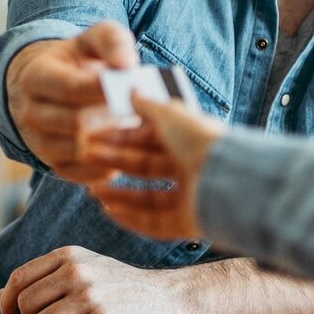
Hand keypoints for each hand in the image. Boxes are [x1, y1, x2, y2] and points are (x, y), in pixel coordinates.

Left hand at [0, 246, 189, 313]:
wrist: (167, 297)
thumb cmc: (122, 287)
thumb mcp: (87, 269)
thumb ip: (48, 277)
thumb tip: (4, 294)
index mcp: (70, 256)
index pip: (19, 278)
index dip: (7, 302)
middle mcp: (77, 272)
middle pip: (26, 305)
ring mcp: (90, 296)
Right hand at [5, 21, 138, 180]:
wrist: (57, 90)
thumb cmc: (82, 62)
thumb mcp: (94, 41)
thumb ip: (112, 41)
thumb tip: (126, 65)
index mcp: (36, 77)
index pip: (70, 88)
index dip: (104, 90)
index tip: (133, 87)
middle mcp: (31, 113)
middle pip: (76, 122)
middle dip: (112, 117)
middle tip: (143, 111)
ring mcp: (40, 142)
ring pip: (80, 151)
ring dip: (114, 143)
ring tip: (138, 129)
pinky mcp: (55, 165)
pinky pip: (83, 173)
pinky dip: (109, 166)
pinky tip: (127, 148)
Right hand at [84, 94, 223, 241]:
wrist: (225, 177)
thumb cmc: (200, 140)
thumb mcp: (170, 114)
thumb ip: (148, 104)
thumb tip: (130, 89)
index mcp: (189, 140)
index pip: (149, 140)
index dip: (121, 138)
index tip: (94, 137)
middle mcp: (190, 169)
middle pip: (146, 168)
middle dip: (116, 163)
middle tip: (88, 159)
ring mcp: (190, 197)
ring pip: (148, 198)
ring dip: (120, 195)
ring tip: (95, 192)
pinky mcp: (188, 223)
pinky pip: (156, 223)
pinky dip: (132, 219)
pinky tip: (110, 212)